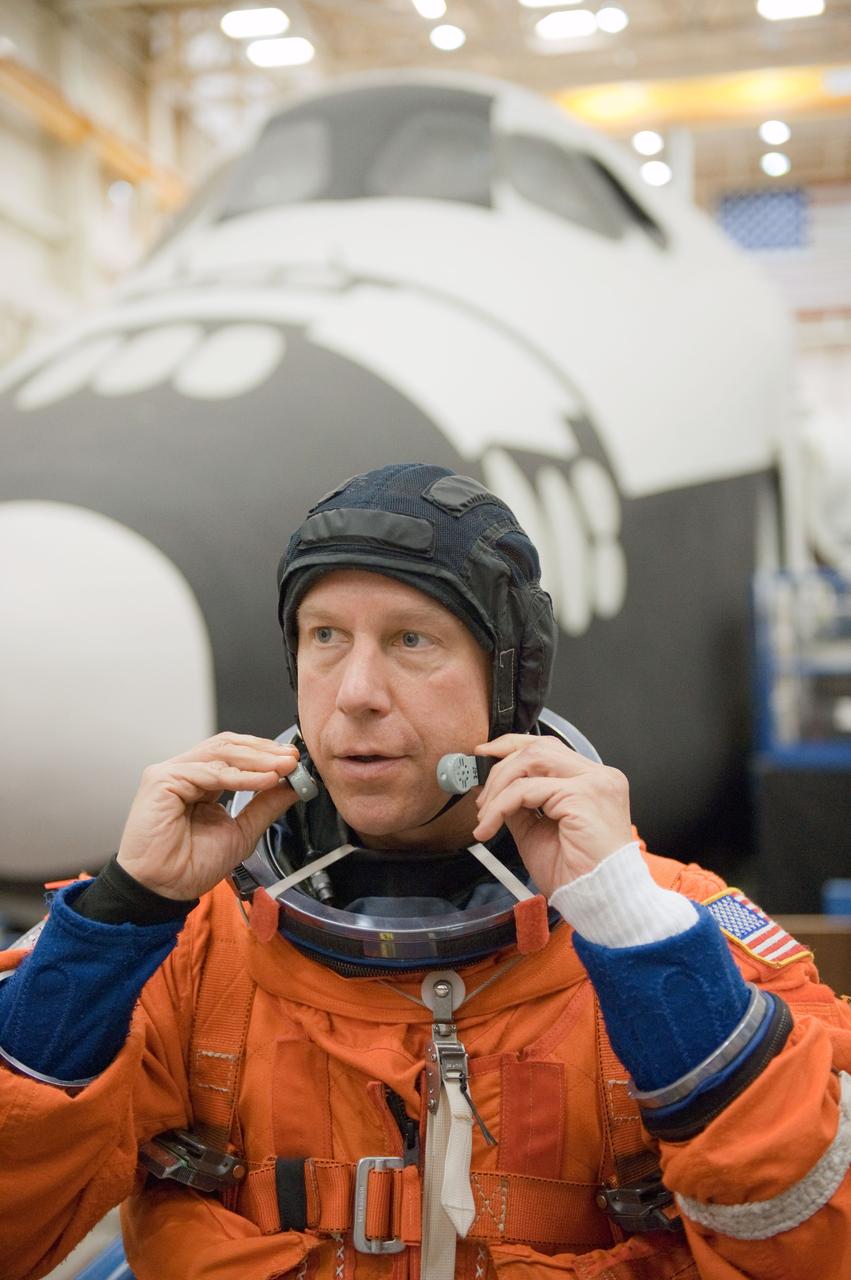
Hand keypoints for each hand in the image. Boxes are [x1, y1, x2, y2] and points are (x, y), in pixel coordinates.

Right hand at [117, 733, 302, 899]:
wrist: (164, 889)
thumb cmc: (191, 866)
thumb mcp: (242, 832)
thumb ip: (265, 806)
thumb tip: (292, 786)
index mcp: (201, 781)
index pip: (235, 754)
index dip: (265, 753)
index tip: (293, 760)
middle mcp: (186, 772)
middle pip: (228, 746)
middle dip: (264, 752)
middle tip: (292, 759)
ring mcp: (172, 773)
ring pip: (220, 753)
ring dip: (257, 759)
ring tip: (283, 767)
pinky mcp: (162, 780)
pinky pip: (209, 772)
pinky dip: (240, 776)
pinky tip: (264, 780)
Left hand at [471, 734, 632, 896]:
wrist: (600, 902)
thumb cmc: (577, 875)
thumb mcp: (537, 830)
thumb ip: (519, 803)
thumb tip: (490, 787)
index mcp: (593, 781)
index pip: (548, 748)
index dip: (512, 747)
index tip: (485, 755)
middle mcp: (599, 776)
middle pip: (539, 748)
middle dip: (500, 766)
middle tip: (480, 795)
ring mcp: (594, 783)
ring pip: (532, 760)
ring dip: (499, 785)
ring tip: (486, 814)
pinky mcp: (583, 796)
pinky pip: (527, 790)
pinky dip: (501, 806)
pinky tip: (490, 826)